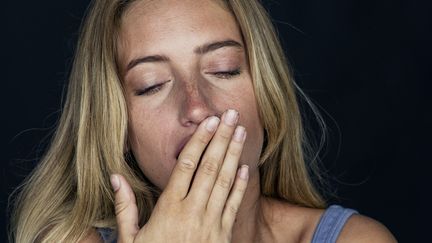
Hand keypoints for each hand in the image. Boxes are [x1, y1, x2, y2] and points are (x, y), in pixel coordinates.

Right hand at [111, 109, 248, 242]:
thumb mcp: (129, 240)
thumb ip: (125, 207)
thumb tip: (114, 177)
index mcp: (168, 209)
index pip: (186, 166)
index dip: (198, 141)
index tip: (208, 122)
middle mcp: (192, 212)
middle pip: (210, 167)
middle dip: (221, 139)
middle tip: (231, 115)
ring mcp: (210, 224)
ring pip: (225, 182)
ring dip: (234, 155)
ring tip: (240, 132)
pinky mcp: (223, 236)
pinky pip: (234, 206)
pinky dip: (240, 186)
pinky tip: (245, 168)